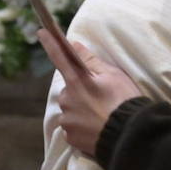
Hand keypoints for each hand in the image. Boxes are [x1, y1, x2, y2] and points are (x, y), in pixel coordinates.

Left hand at [37, 29, 140, 155]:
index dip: (50, 44)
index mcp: (77, 81)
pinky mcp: (70, 137)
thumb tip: (74, 45)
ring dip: (82, 109)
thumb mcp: (114, 76)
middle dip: (81, 90)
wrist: (128, 136)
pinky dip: (83, 125)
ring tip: (103, 114)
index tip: (41, 32)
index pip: (60, 57)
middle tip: (103, 97)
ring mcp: (67, 120)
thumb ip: (91, 61)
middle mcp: (67, 99)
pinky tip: (97, 127)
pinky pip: (73, 126)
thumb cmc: (124, 101)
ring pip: (71, 108)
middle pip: (70, 89)